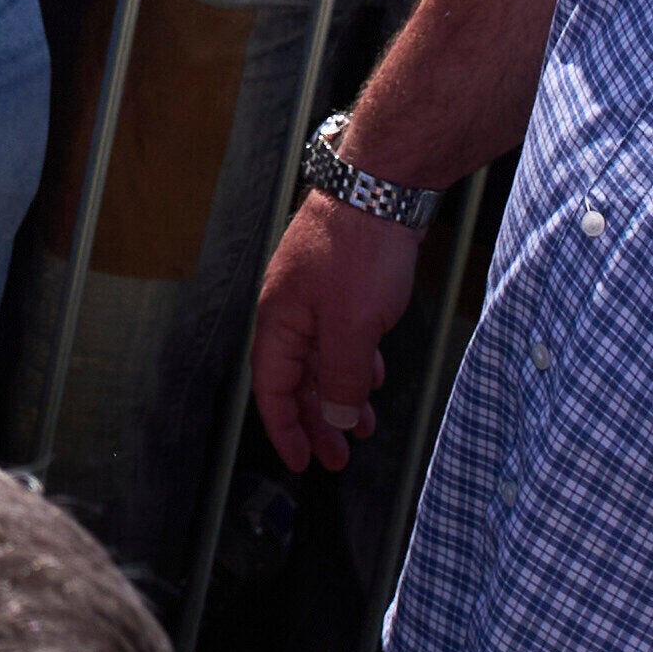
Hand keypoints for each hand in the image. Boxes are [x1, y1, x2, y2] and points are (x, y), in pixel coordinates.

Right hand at [254, 181, 430, 469]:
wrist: (380, 190)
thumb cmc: (357, 249)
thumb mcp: (352, 329)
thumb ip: (341, 378)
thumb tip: (333, 419)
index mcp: (280, 320)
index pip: (271, 389)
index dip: (285, 429)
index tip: (302, 461)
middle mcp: (291, 309)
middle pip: (297, 379)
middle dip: (317, 421)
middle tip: (336, 457)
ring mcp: (315, 295)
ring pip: (322, 358)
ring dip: (341, 395)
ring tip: (362, 425)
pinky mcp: (341, 283)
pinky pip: (342, 338)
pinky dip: (355, 364)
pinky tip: (373, 373)